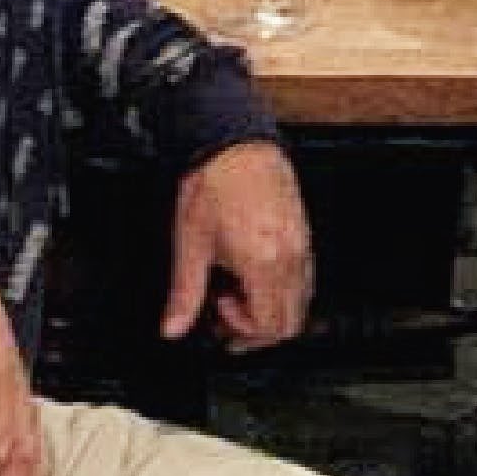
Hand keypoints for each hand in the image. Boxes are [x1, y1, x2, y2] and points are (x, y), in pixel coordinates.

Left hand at [166, 138, 310, 351]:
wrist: (235, 144)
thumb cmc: (215, 184)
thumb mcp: (190, 245)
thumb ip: (185, 293)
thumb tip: (172, 326)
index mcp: (263, 263)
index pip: (269, 325)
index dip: (241, 331)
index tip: (218, 314)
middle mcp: (290, 257)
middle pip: (291, 321)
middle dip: (258, 328)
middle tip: (229, 317)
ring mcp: (302, 245)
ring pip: (301, 301)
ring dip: (272, 308)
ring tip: (240, 292)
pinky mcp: (304, 234)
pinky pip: (304, 277)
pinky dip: (282, 288)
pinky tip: (255, 272)